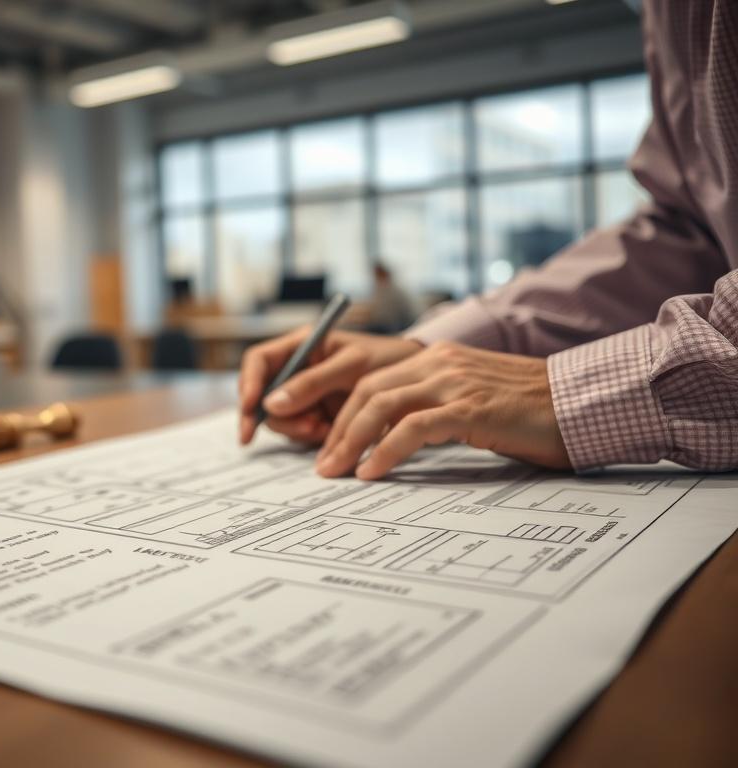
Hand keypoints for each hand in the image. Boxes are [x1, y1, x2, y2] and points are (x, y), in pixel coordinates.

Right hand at [238, 328, 423, 444]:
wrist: (417, 381)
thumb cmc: (388, 359)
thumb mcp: (351, 366)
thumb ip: (312, 382)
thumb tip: (270, 404)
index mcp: (300, 346)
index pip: (258, 362)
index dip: (247, 385)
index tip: (252, 410)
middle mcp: (297, 370)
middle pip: (263, 396)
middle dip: (281, 417)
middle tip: (311, 427)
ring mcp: (305, 395)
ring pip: (280, 419)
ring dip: (298, 429)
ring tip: (326, 429)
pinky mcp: (316, 415)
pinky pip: (299, 432)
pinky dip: (312, 437)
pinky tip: (333, 432)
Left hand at [315, 340, 570, 478]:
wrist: (583, 403)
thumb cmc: (531, 413)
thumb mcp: (472, 404)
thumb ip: (434, 411)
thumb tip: (394, 441)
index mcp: (437, 359)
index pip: (373, 382)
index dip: (344, 415)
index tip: (330, 448)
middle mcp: (440, 363)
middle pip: (367, 391)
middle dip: (338, 430)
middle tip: (323, 465)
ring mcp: (454, 383)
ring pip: (381, 405)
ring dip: (351, 441)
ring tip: (335, 472)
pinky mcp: (471, 407)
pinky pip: (413, 428)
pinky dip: (385, 452)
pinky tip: (371, 472)